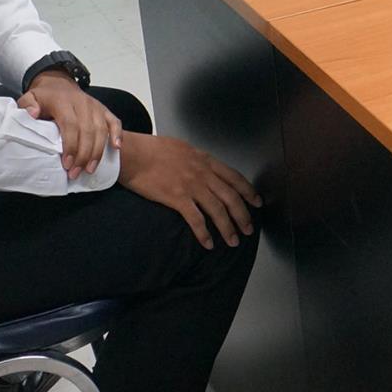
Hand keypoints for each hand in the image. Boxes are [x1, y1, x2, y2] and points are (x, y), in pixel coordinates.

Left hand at [17, 70, 120, 178]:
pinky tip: (116, 148)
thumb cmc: (43, 98)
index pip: (70, 124)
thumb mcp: (29, 98)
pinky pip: (114, 121)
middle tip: (75, 173)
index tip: (66, 164)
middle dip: (83, 155)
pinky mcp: (104, 109)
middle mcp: (82, 102)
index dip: (70, 145)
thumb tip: (32, 114)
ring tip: (90, 170)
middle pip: (87, 131)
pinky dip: (117, 134)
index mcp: (63, 101)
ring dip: (97, 152)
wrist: (58, 84)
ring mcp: (95, 106)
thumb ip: (27, 105)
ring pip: (101, 130)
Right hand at [117, 132, 261, 248]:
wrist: (134, 154)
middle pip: (231, 197)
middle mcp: (203, 173)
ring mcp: (191, 186)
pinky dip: (204, 233)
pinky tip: (208, 243)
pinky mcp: (177, 198)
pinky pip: (196, 219)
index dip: (248, 192)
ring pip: (217, 210)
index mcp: (205, 160)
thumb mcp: (182, 148)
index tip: (257, 202)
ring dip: (228, 228)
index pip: (234, 177)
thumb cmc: (153, 149)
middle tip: (248, 229)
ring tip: (233, 241)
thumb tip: (203, 167)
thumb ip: (196, 160)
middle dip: (242, 215)